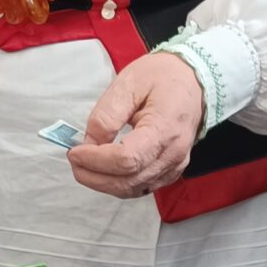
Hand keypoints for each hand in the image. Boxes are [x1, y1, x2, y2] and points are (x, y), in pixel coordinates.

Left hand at [68, 55, 204, 199]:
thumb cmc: (163, 77)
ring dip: (103, 183)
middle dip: (94, 176)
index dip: (96, 160)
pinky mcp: (171, 171)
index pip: (127, 159)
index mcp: (165, 128)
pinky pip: (141, 187)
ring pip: (133, 189)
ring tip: (84, 165)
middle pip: (128, 180)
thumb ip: (106, 115)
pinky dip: (118, 184)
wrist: (192, 81)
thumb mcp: (128, 84)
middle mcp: (173, 153)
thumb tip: (89, 143)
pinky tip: (104, 171)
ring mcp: (174, 165)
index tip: (75, 151)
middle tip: (74, 160)